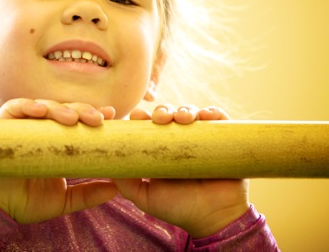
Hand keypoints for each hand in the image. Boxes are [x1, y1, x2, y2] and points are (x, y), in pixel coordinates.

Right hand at [0, 98, 117, 222]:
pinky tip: (39, 111)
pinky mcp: (3, 126)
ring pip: (43, 106)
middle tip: (97, 120)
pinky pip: (14, 108)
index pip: (77, 120)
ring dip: (59, 109)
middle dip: (82, 110)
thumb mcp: (64, 199)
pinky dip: (26, 105)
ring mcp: (22, 125)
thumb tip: (115, 189)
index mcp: (56, 141)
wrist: (0, 210)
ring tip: (72, 119)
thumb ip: (88, 193)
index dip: (93, 115)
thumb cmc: (29, 201)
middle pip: (64, 109)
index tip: (110, 117)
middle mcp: (40, 129)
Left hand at [114, 105, 248, 237]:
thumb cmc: (178, 208)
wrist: (212, 220)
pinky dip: (211, 113)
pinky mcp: (222, 139)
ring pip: (190, 113)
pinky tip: (205, 116)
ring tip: (182, 119)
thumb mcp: (145, 196)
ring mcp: (201, 138)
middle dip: (162, 111)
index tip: (136, 117)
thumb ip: (125, 183)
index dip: (141, 117)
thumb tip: (106, 166)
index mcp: (160, 149)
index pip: (148, 125)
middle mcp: (179, 140)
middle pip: (168, 114)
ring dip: (185, 110)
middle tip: (159, 119)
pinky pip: (218, 120)